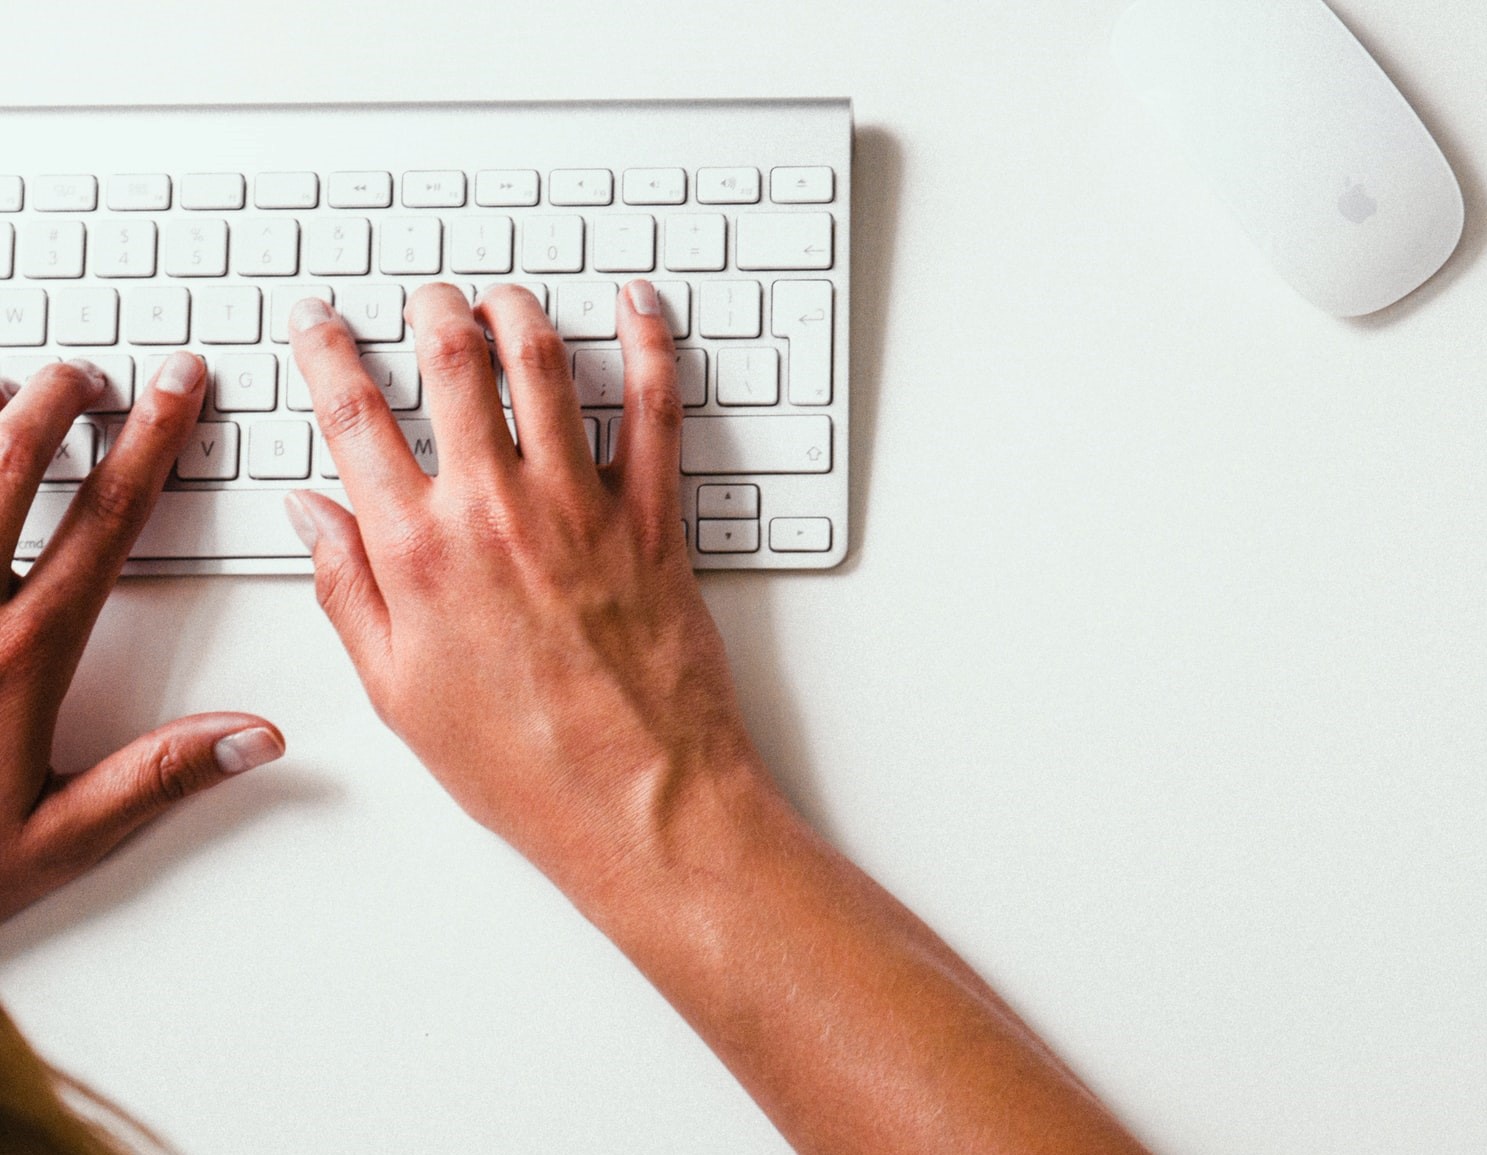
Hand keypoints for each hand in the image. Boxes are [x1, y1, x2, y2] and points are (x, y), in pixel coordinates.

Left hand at [0, 354, 283, 921]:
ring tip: (8, 387)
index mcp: (18, 654)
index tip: (175, 391)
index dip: (150, 443)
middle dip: (55, 401)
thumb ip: (156, 779)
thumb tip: (255, 736)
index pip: (105, 520)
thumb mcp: (52, 841)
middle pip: (8, 464)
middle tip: (85, 372)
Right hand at [284, 282, 763, 899]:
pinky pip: (656, 407)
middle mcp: (496, 511)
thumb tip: (309, 513)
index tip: (318, 320)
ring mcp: (581, 506)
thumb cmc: (522, 763)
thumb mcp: (398, 692)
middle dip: (431, 310)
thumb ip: (346, 591)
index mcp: (419, 553)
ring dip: (517, 311)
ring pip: (543, 364)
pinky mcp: (655, 518)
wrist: (639, 800)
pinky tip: (638, 305)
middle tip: (424, 298)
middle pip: (452, 363)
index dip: (326, 351)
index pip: (354, 417)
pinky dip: (650, 344)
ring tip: (502, 299)